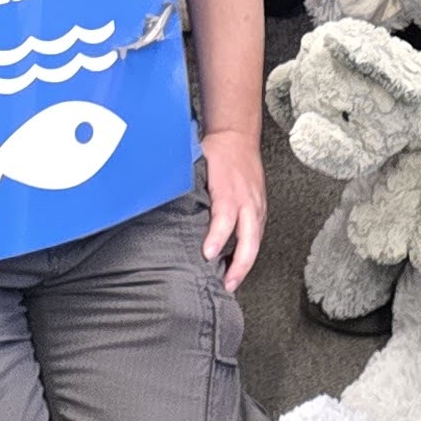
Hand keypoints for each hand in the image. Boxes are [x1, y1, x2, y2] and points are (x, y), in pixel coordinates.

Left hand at [198, 125, 268, 287]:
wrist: (238, 135)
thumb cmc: (217, 151)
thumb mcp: (198, 163)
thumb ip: (185, 185)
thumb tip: (159, 199)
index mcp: (230, 190)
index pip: (225, 218)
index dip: (217, 238)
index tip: (208, 254)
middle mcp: (247, 201)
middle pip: (249, 239)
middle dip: (239, 265)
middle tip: (226, 284)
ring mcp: (257, 207)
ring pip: (255, 241)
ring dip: (245, 265)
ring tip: (231, 284)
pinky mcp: (260, 210)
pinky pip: (257, 236)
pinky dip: (249, 253)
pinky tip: (238, 266)